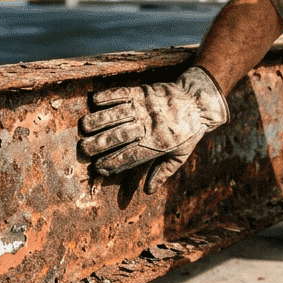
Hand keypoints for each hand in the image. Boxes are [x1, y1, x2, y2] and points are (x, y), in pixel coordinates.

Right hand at [79, 66, 229, 191]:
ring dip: (97, 121)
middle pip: (118, 137)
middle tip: (83, 150)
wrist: (199, 100)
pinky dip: (107, 97)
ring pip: (115, 115)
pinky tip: (94, 101)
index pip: (129, 157)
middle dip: (98, 144)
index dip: (112, 163)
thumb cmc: (189, 131)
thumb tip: (148, 191)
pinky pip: (121, 94)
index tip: (98, 168)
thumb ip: (163, 172)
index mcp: (157, 144)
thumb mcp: (180, 155)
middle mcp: (148, 126)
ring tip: (83, 128)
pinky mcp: (142, 91)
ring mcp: (144, 108)